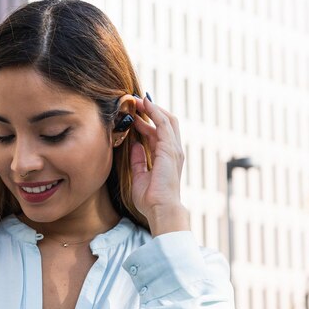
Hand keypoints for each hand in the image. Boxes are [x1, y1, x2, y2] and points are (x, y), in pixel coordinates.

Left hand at [130, 94, 188, 233]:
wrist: (161, 209)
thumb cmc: (151, 199)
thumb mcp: (139, 176)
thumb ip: (138, 160)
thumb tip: (135, 145)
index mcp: (167, 158)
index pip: (159, 133)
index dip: (148, 121)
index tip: (135, 114)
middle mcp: (173, 151)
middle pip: (166, 122)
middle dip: (151, 111)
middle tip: (135, 102)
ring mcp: (174, 149)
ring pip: (166, 119)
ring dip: (152, 108)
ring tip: (138, 100)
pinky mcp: (170, 149)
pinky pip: (163, 124)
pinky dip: (155, 112)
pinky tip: (145, 104)